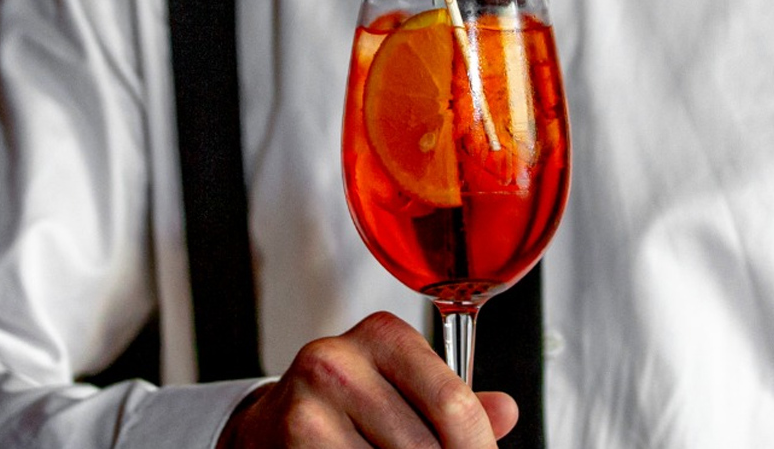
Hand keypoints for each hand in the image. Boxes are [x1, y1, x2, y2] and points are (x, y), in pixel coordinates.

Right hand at [216, 312, 518, 447]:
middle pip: (426, 445)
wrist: (266, 429)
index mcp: (382, 335)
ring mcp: (308, 403)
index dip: (477, 447)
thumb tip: (507, 411)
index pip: (453, 403)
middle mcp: (338, 359)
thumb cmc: (345, 410)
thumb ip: (451, 400)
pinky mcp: (293, 438)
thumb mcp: (401, 390)